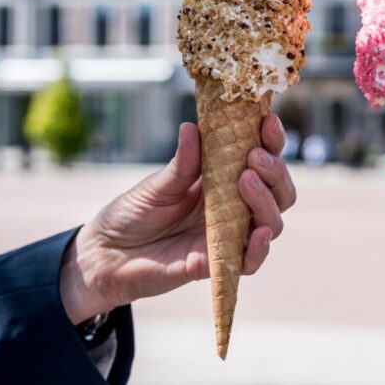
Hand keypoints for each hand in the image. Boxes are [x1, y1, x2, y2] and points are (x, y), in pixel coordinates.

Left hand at [61, 116, 295, 323]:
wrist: (105, 254)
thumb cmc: (132, 213)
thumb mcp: (157, 184)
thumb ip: (182, 163)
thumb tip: (192, 128)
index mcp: (222, 179)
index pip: (261, 157)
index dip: (272, 139)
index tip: (268, 121)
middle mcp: (233, 206)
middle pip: (278, 191)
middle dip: (275, 171)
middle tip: (255, 157)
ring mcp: (229, 235)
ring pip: (272, 221)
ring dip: (267, 201)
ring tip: (245, 181)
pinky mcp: (218, 263)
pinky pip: (251, 260)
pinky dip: (260, 247)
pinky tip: (259, 232)